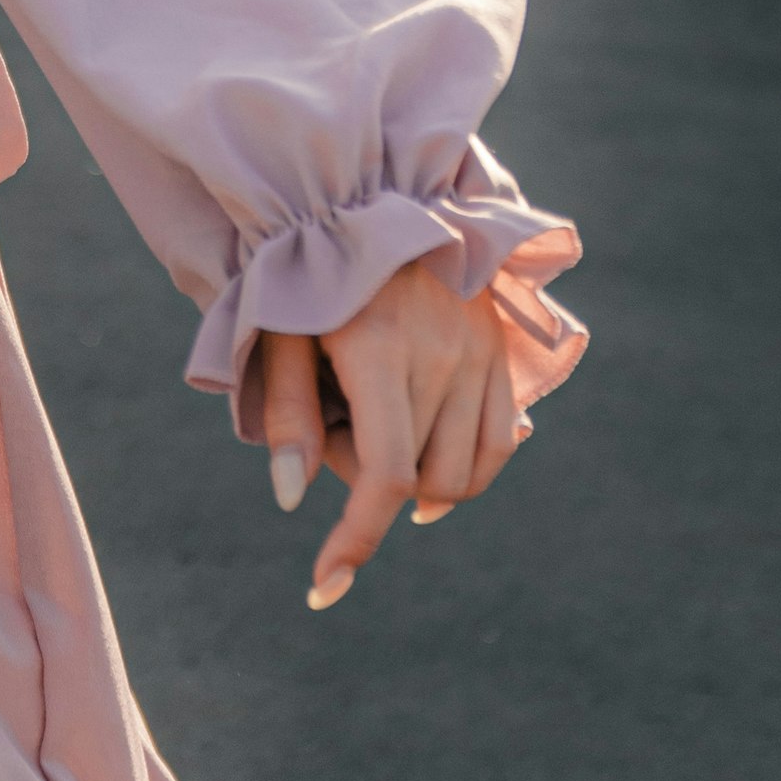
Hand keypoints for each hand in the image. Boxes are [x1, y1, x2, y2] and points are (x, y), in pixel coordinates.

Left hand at [261, 252, 532, 614]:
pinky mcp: (500, 350)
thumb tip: (294, 500)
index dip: (355, 540)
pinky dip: (467, 471)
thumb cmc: (309, 270)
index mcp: (377, 351)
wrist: (373, 195)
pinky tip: (427, 459)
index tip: (325, 585)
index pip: (381, 476)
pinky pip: (499, 443)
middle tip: (336, 428)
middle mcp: (439, 355)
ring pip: (463, 475)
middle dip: (367, 485)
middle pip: (418, 482)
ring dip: (417, 480)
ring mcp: (479, 353)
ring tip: (377, 425)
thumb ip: (287, 415)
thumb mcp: (279, 331)